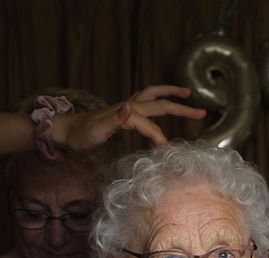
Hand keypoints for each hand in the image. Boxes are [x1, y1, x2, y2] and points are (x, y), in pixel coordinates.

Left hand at [54, 85, 205, 149]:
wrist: (66, 131)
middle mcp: (130, 107)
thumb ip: (114, 118)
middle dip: (182, 108)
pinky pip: (147, 103)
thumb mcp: (95, 130)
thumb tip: (129, 107)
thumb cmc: (81, 135)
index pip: (150, 125)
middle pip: (161, 103)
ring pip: (154, 96)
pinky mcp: (124, 111)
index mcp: (126, 113)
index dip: (159, 138)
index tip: (167, 153)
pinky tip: (163, 106)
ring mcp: (127, 107)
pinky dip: (158, 100)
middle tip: (202, 112)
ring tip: (187, 93)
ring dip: (171, 93)